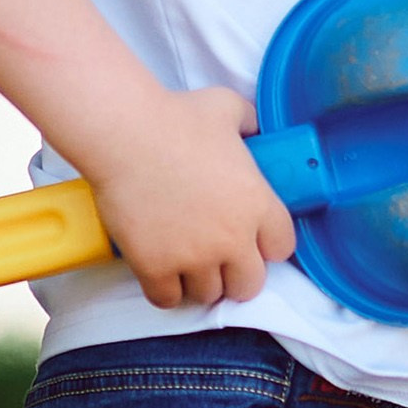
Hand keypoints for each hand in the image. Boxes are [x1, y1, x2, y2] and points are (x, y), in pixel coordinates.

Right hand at [82, 86, 296, 309]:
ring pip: (208, 295)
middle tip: (219, 260)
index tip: (252, 239)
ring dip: (199, 282)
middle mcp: (232, 238)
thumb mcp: (226, 107)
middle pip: (249, 285)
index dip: (267, 245)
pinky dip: (164, 290)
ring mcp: (193, 257)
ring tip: (185, 263)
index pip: (283, 248)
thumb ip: (249, 121)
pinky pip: (168, 300)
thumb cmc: (174, 116)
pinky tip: (159, 271)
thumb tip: (253, 126)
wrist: (124, 133)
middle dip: (236, 275)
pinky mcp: (155, 267)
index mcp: (257, 203)